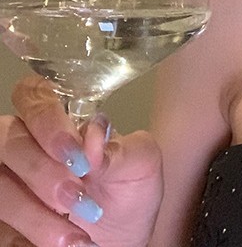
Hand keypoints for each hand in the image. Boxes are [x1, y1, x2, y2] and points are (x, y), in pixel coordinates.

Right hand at [0, 76, 162, 246]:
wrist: (121, 242)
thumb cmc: (129, 194)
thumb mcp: (141, 166)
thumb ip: (120, 148)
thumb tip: (94, 136)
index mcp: (62, 121)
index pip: (33, 95)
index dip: (45, 118)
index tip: (74, 151)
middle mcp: (27, 146)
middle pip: (8, 139)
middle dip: (41, 169)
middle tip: (75, 194)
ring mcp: (8, 182)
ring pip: (0, 185)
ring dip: (35, 212)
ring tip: (75, 233)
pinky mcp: (1, 221)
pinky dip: (29, 235)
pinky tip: (61, 243)